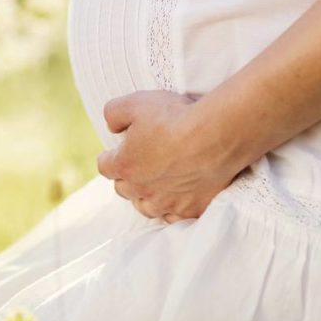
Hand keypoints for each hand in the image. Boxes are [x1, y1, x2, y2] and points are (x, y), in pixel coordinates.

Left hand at [96, 89, 243, 222]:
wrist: (215, 134)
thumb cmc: (175, 118)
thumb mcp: (135, 103)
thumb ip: (114, 113)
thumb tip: (112, 126)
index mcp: (125, 165)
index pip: (105, 166)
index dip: (109, 157)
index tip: (115, 152)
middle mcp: (142, 189)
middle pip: (124, 189)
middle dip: (127, 177)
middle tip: (137, 165)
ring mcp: (167, 202)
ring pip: (147, 207)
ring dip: (146, 197)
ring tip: (154, 186)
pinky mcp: (191, 208)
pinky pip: (175, 217)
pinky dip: (172, 210)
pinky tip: (176, 200)